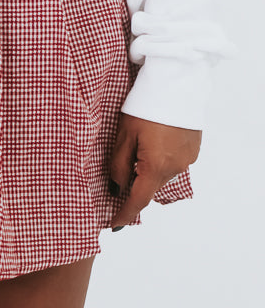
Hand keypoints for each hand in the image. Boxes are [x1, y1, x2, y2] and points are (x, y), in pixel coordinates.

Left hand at [108, 112, 201, 228]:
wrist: (176, 82)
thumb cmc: (145, 106)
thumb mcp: (124, 137)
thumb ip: (119, 167)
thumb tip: (117, 188)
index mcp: (155, 167)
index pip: (137, 201)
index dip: (124, 215)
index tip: (114, 225)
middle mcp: (175, 168)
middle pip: (149, 188)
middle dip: (134, 188)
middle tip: (118, 180)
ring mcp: (187, 160)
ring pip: (161, 177)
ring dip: (148, 173)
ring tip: (137, 152)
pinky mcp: (193, 151)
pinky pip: (173, 165)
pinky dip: (160, 163)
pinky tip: (153, 145)